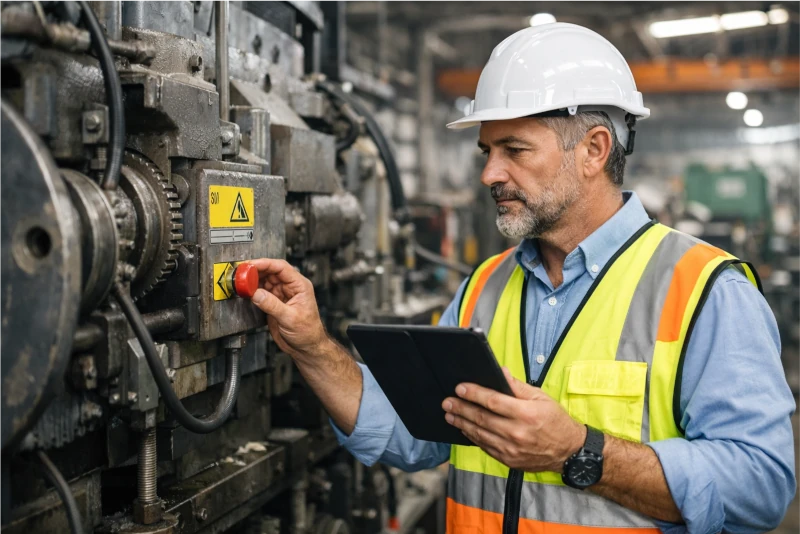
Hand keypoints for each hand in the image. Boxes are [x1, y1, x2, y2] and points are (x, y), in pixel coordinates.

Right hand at [246, 259, 328, 357]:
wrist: (306, 347)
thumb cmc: (308, 332)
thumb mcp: (290, 318)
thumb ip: (272, 305)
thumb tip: (257, 293)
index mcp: (300, 285)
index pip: (281, 267)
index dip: (265, 264)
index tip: (250, 265)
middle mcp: (290, 287)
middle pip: (271, 272)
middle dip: (255, 271)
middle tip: (241, 273)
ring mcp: (281, 294)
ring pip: (265, 281)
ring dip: (253, 281)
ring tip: (241, 282)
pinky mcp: (274, 303)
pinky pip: (261, 292)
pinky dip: (253, 291)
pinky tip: (246, 291)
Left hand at [442, 367, 585, 472]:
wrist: (568, 452)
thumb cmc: (556, 421)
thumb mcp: (541, 398)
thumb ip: (518, 386)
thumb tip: (500, 372)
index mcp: (526, 414)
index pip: (493, 401)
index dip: (474, 393)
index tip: (460, 388)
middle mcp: (517, 432)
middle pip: (482, 418)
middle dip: (461, 408)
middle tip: (447, 401)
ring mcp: (511, 449)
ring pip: (480, 434)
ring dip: (462, 423)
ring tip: (450, 414)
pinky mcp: (508, 460)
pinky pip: (485, 447)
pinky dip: (472, 437)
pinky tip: (464, 428)